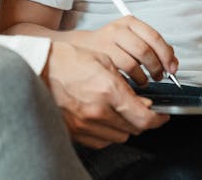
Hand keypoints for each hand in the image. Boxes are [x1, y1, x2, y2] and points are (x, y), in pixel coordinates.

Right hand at [42, 40, 168, 147]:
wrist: (39, 69)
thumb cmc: (68, 62)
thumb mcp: (105, 63)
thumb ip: (127, 85)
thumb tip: (143, 102)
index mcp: (108, 91)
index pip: (144, 118)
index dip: (158, 119)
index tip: (162, 116)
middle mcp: (98, 111)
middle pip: (134, 129)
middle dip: (141, 119)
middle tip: (140, 108)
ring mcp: (85, 124)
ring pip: (119, 136)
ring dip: (125, 126)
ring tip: (118, 110)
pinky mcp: (75, 132)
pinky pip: (102, 140)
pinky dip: (108, 132)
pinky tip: (104, 118)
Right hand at [84, 16, 178, 85]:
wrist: (81, 47)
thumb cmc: (109, 45)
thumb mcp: (131, 38)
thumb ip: (152, 46)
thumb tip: (172, 61)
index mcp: (130, 22)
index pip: (154, 37)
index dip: (166, 54)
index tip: (172, 67)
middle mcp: (118, 30)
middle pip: (144, 50)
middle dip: (156, 67)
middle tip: (159, 76)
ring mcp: (106, 44)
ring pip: (132, 63)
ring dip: (143, 77)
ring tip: (144, 81)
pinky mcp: (99, 58)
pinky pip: (119, 73)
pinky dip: (129, 81)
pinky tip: (131, 83)